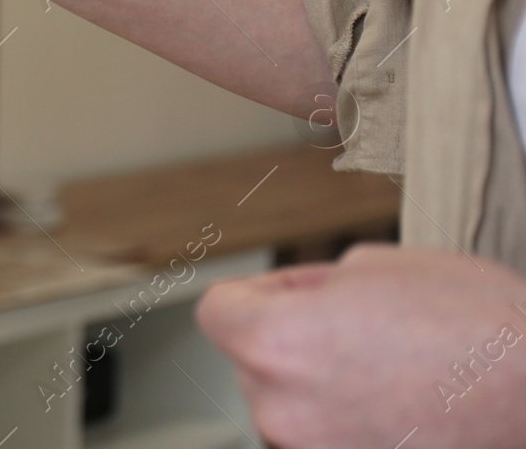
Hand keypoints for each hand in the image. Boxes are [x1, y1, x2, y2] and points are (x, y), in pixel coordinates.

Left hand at [196, 244, 525, 447]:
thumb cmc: (480, 331)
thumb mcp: (376, 266)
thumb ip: (311, 284)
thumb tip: (294, 299)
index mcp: (275, 342)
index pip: (217, 310)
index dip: (259, 292)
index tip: (292, 293)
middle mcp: (280, 408)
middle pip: (254, 360)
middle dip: (294, 338)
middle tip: (364, 329)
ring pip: (291, 404)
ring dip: (322, 386)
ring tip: (394, 371)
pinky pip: (327, 437)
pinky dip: (351, 423)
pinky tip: (401, 406)